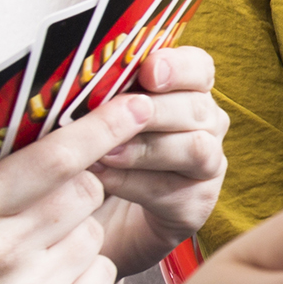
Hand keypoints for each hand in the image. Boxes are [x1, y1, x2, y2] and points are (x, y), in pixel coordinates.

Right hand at [0, 94, 154, 283]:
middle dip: (73, 190)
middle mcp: (1, 254)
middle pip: (83, 192)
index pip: (52, 160)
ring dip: (74, 235)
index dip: (99, 128)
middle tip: (41, 206)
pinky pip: (101, 275)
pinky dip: (82, 275)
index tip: (135, 104)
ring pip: (93, 232)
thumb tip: (40, 126)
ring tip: (31, 254)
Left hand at [92, 46, 229, 275]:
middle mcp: (206, 126)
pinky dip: (133, 182)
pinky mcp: (196, 204)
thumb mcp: (100, 119)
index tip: (149, 71)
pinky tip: (101, 179)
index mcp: (188, 94)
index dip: (179, 66)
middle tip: (114, 114)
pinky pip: (171, 188)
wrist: (102, 217)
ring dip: (144, 148)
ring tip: (101, 153)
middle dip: (153, 110)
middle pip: (197, 107)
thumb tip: (75, 80)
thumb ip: (103, 97)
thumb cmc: (98, 155)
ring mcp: (207, 166)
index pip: (200, 67)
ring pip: (194, 147)